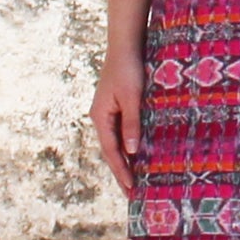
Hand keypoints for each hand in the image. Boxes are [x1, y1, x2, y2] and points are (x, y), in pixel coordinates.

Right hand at [91, 48, 145, 194]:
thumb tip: (131, 151)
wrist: (125, 44)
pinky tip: (138, 153)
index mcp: (101, 117)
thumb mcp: (132, 99)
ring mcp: (108, 111)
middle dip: (121, 172)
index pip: (111, 152)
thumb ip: (132, 124)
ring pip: (117, 142)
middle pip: (111, 151)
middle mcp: (101, 117)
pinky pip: (122, 131)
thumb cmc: (128, 70)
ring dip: (125, 161)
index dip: (121, 171)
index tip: (131, 189)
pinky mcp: (117, 105)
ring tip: (135, 180)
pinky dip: (129, 145)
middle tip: (132, 194)